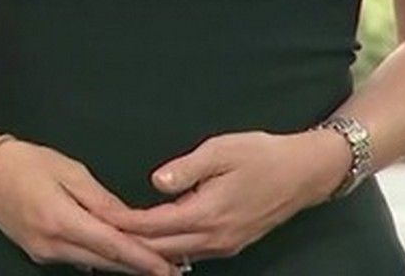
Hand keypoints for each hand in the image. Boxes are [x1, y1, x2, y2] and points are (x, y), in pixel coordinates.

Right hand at [0, 138, 178, 275]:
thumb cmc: (25, 162)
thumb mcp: (69, 171)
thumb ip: (101, 201)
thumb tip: (130, 221)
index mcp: (61, 220)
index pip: (112, 246)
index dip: (144, 259)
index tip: (168, 267)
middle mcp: (51, 244)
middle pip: (106, 262)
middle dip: (140, 267)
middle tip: (173, 269)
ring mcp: (43, 252)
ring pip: (93, 263)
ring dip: (123, 264)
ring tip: (154, 263)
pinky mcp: (39, 252)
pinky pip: (78, 259)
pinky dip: (101, 258)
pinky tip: (119, 256)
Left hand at [100, 130, 349, 263]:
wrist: (305, 173)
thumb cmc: (263, 155)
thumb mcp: (221, 150)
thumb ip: (186, 168)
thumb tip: (156, 181)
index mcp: (208, 213)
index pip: (154, 227)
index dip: (125, 224)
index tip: (100, 219)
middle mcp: (215, 237)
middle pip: (160, 249)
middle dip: (129, 243)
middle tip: (99, 233)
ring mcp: (225, 245)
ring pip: (176, 255)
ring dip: (147, 249)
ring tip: (118, 239)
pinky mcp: (232, 244)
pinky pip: (193, 253)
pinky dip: (168, 249)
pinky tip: (154, 242)